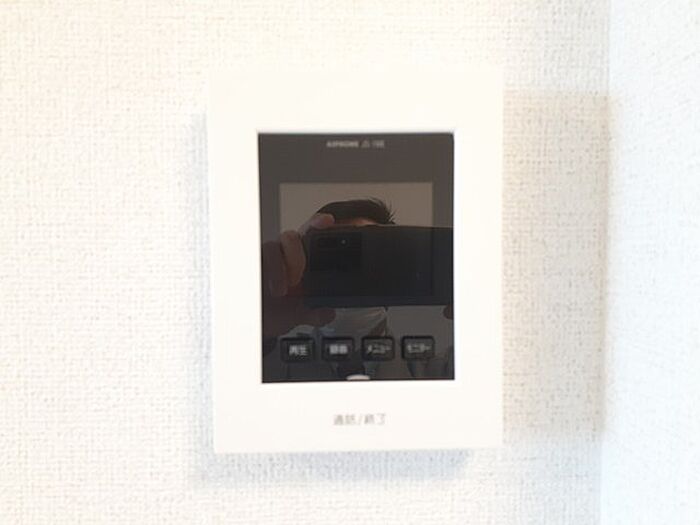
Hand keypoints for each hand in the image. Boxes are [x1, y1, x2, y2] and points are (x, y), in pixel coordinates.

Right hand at [261, 213, 335, 337]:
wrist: (253, 322)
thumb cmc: (274, 312)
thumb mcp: (298, 314)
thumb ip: (316, 313)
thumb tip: (328, 312)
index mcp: (300, 261)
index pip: (310, 235)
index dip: (318, 224)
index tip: (328, 222)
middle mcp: (282, 256)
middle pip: (290, 237)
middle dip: (296, 255)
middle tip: (297, 279)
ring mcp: (264, 259)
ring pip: (271, 246)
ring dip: (278, 268)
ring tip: (280, 291)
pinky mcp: (249, 265)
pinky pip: (253, 259)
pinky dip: (261, 272)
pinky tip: (265, 287)